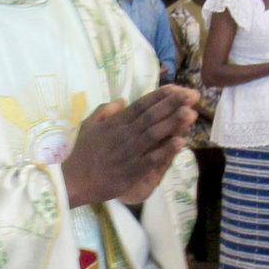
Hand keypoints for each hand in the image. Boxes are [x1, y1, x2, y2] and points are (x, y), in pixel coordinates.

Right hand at [62, 86, 200, 208]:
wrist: (75, 181)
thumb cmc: (82, 154)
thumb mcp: (88, 125)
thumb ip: (104, 110)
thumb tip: (122, 99)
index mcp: (116, 123)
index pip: (141, 105)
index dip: (160, 96)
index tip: (177, 88)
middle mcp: (125, 134)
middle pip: (152, 115)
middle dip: (173, 104)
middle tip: (193, 95)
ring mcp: (130, 152)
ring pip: (155, 133)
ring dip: (174, 122)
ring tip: (191, 112)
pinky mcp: (133, 170)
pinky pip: (152, 158)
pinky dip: (166, 150)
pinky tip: (181, 142)